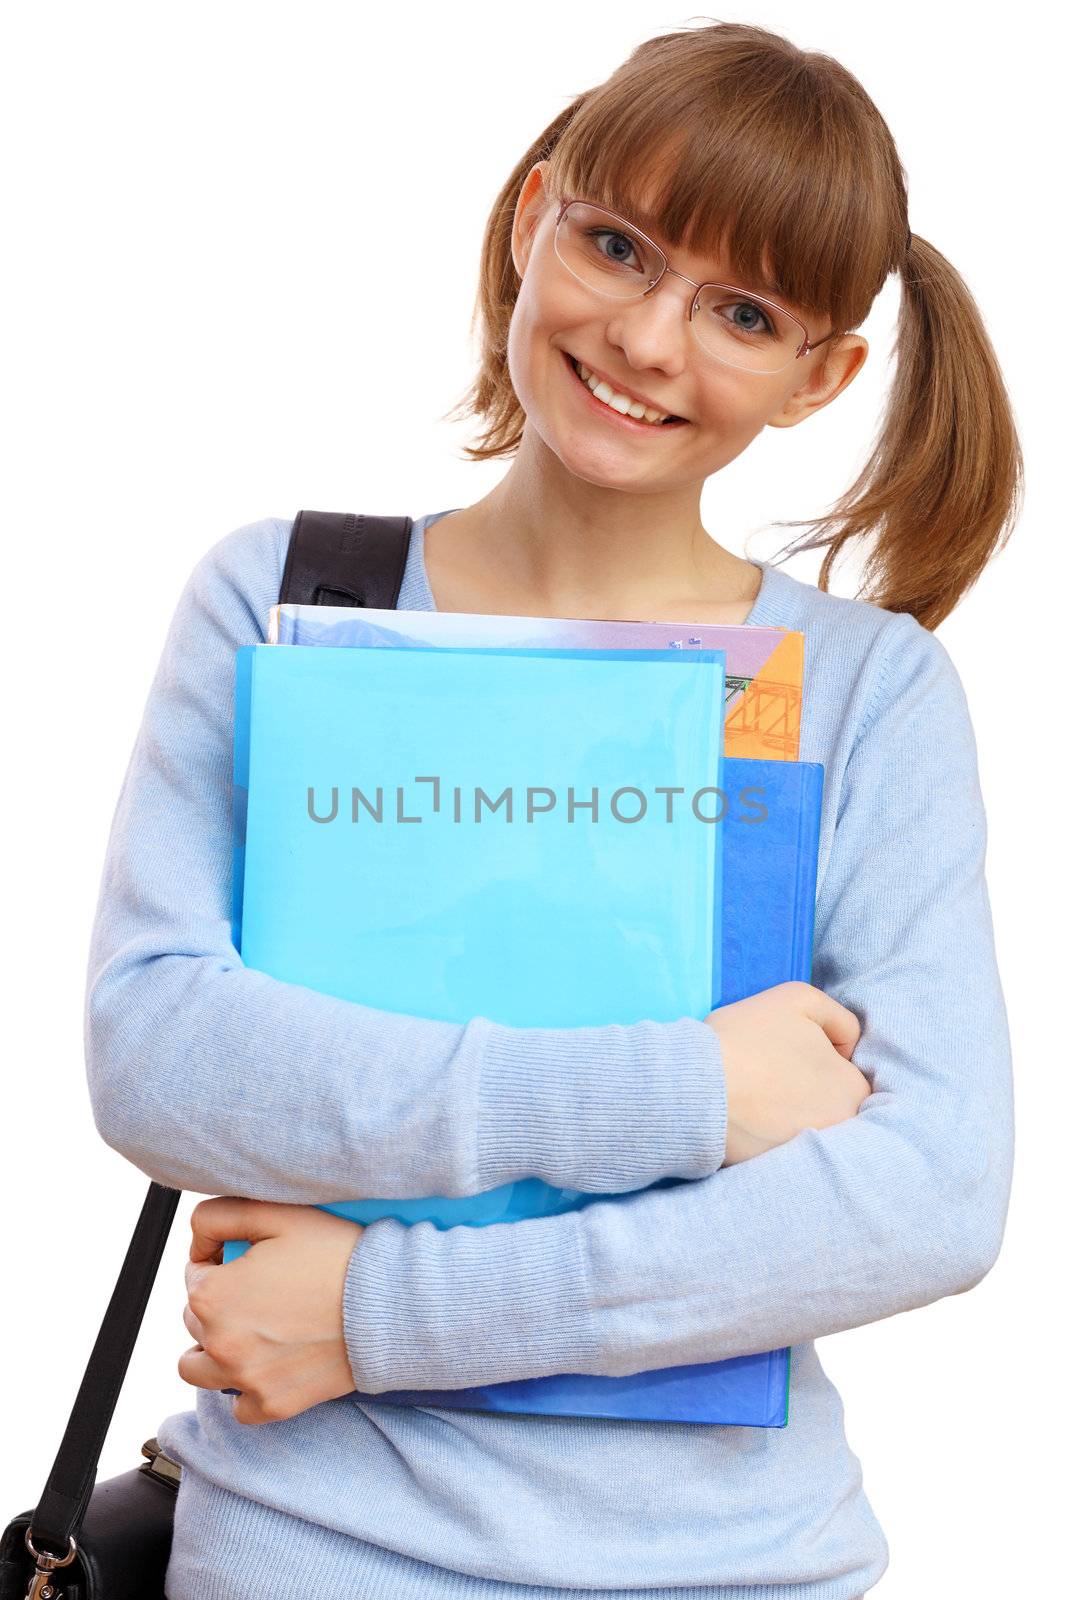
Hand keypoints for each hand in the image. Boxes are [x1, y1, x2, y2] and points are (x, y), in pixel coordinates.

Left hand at [178, 1197, 364, 1424]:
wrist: (388, 1302)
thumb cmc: (336, 1255)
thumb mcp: (277, 1215)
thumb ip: (219, 1216)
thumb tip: (197, 1241)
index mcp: (213, 1295)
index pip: (194, 1275)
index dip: (219, 1261)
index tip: (251, 1259)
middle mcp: (219, 1343)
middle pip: (195, 1320)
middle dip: (219, 1302)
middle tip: (262, 1288)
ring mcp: (245, 1380)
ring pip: (198, 1369)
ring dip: (214, 1349)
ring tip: (252, 1330)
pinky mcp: (273, 1405)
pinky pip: (239, 1407)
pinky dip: (248, 1387)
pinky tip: (271, 1362)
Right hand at [704, 981, 869, 1165]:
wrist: (693, 1087)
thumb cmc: (747, 1038)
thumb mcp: (799, 999)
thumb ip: (838, 1017)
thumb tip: (847, 1046)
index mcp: (853, 1091)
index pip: (845, 1072)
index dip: (816, 1054)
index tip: (784, 1049)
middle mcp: (841, 1130)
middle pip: (826, 1102)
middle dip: (805, 1087)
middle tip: (768, 1073)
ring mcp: (809, 1155)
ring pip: (802, 1125)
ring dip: (784, 1111)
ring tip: (753, 1095)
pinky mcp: (778, 1172)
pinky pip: (777, 1146)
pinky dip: (764, 1134)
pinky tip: (743, 1118)